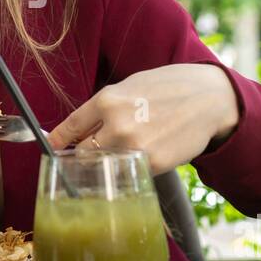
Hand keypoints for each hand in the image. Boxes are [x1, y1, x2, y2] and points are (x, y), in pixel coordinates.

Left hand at [46, 64, 239, 174]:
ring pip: (104, 167)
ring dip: (106, 165)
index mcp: (107, 101)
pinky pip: (129, 173)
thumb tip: (79, 130)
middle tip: (91, 154)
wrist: (209, 99)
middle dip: (83, 155)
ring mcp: (134, 147)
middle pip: (82, 154)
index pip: (70, 128)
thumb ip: (104, 108)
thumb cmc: (168, 88)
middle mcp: (116, 125)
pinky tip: (144, 154)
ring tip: (120, 154)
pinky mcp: (153, 164)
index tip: (51, 146)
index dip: (58, 140)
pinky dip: (131, 169)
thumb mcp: (130, 86)